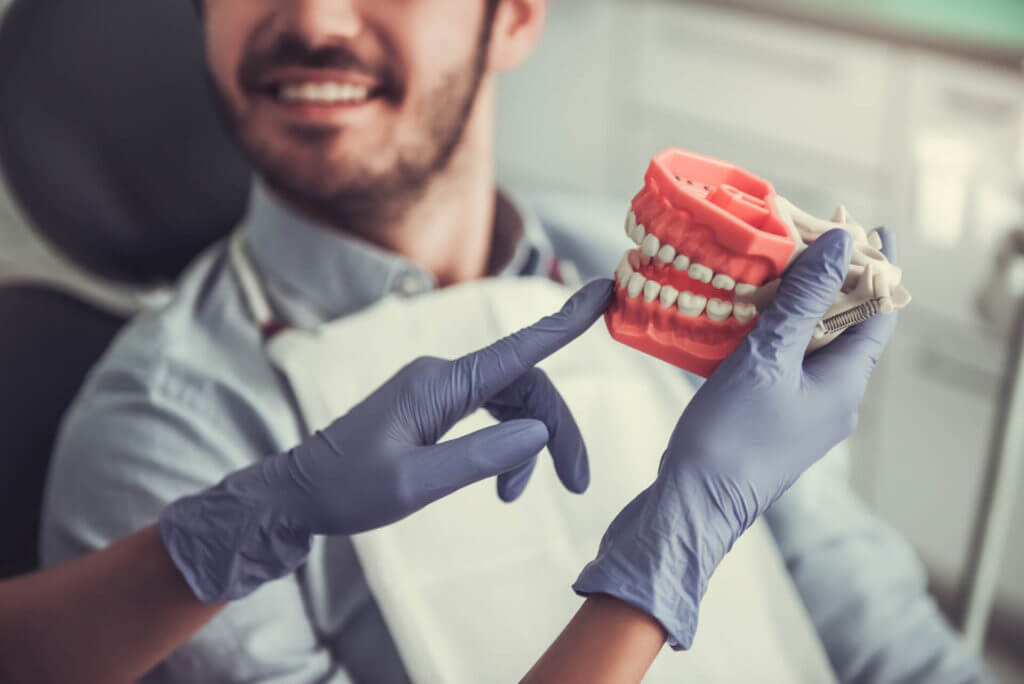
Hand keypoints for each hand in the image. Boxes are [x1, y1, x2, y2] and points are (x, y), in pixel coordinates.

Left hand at [161, 280, 613, 601]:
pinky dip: (506, 446)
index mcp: (437, 385)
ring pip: (512, 402)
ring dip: (530, 446)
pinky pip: (490, 414)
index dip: (564, 323)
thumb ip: (479, 457)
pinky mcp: (436, 406)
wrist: (299, 494)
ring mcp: (439, 389)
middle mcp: (442, 376)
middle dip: (557, 430)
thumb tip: (539, 433)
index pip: (515, 349)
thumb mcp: (413, 484)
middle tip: (577, 482)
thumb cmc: (347, 489)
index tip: (603, 291)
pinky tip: (503, 484)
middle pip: (525, 385)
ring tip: (516, 496)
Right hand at [574, 229, 897, 648]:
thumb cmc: (732, 435)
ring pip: (808, 345)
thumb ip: (803, 300)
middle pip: (843, 327)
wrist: (694, 503)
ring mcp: (801, 411)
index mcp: (845, 384)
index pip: (879, 315)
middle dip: (828, 282)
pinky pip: (781, 363)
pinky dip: (768, 333)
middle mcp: (832, 398)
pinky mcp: (770, 418)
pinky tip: (739, 314)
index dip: (878, 270)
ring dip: (794, 306)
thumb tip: (840, 246)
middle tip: (804, 238)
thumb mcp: (767, 358)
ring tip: (769, 267)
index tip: (866, 229)